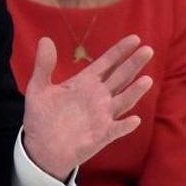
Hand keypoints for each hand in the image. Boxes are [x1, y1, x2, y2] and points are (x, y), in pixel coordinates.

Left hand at [22, 34, 153, 179]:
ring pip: (123, 101)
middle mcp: (97, 97)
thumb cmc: (41, 117)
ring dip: (134, 92)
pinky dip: (125, 125)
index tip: (134, 38)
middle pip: (120, 77)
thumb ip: (43, 65)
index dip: (119, 51)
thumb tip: (45, 40)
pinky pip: (116, 129)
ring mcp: (102, 116)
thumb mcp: (38, 88)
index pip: (106, 64)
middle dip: (133, 64)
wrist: (41, 147)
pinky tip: (134, 119)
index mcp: (84, 83)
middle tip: (148, 50)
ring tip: (146, 80)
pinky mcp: (101, 135)